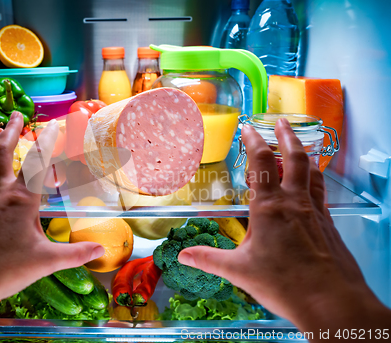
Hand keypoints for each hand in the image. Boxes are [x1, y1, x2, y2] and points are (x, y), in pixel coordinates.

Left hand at [0, 112, 103, 342]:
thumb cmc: (2, 269)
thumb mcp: (45, 262)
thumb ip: (75, 254)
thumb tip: (101, 250)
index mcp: (21, 200)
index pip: (37, 162)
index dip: (47, 141)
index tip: (53, 124)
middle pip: (3, 153)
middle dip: (10, 131)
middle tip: (14, 115)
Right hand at [179, 119, 389, 337]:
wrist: (330, 301)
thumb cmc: (283, 283)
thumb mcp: (239, 271)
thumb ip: (208, 259)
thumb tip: (183, 256)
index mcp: (269, 208)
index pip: (261, 163)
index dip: (253, 142)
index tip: (248, 127)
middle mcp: (294, 202)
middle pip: (294, 158)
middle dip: (287, 136)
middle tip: (282, 121)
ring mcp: (315, 212)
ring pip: (312, 173)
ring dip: (305, 154)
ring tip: (300, 146)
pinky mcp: (329, 224)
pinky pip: (321, 193)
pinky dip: (314, 181)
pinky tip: (310, 188)